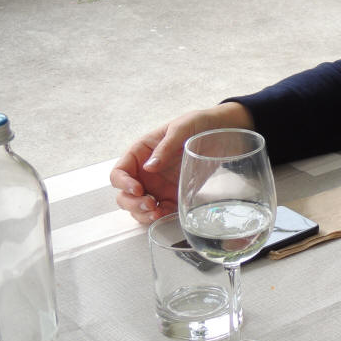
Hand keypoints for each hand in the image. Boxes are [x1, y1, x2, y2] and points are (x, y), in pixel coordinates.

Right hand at [110, 102, 252, 223]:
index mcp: (140, 154)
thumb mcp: (181, 128)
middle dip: (132, 204)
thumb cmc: (197, 124)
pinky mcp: (172, 195)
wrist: (221, 131)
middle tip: (149, 205)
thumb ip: (165, 146)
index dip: (123, 184)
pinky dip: (159, 216)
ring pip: (138, 207)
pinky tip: (166, 214)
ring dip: (143, 214)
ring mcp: (157, 186)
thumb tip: (149, 167)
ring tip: (157, 213)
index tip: (137, 189)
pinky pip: (160, 210)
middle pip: (125, 195)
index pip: (119, 173)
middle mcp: (145, 173)